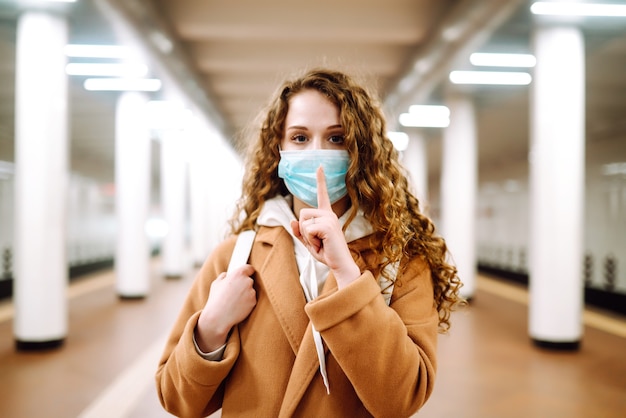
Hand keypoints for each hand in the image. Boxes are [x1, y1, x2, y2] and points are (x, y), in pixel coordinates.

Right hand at [195, 264, 256, 351]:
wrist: (218, 317)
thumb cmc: (216, 299)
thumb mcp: (216, 284)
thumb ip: (224, 277)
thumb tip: (227, 275)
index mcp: (238, 274)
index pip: (249, 268)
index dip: (247, 271)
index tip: (246, 273)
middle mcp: (247, 281)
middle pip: (249, 280)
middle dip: (244, 284)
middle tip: (235, 290)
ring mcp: (252, 292)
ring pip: (251, 290)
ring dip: (246, 293)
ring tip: (234, 300)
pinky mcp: (253, 302)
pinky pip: (251, 300)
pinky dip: (247, 302)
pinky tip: (237, 306)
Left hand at [290, 166, 360, 288]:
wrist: (340, 265)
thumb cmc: (327, 253)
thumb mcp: (309, 242)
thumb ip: (300, 232)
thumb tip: (292, 220)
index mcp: (326, 215)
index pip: (322, 195)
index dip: (321, 181)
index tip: (320, 166)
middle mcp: (329, 214)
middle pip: (302, 214)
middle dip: (304, 231)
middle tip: (317, 242)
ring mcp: (329, 218)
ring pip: (303, 222)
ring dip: (307, 237)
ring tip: (320, 244)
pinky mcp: (327, 226)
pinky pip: (307, 230)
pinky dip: (310, 241)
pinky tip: (321, 245)